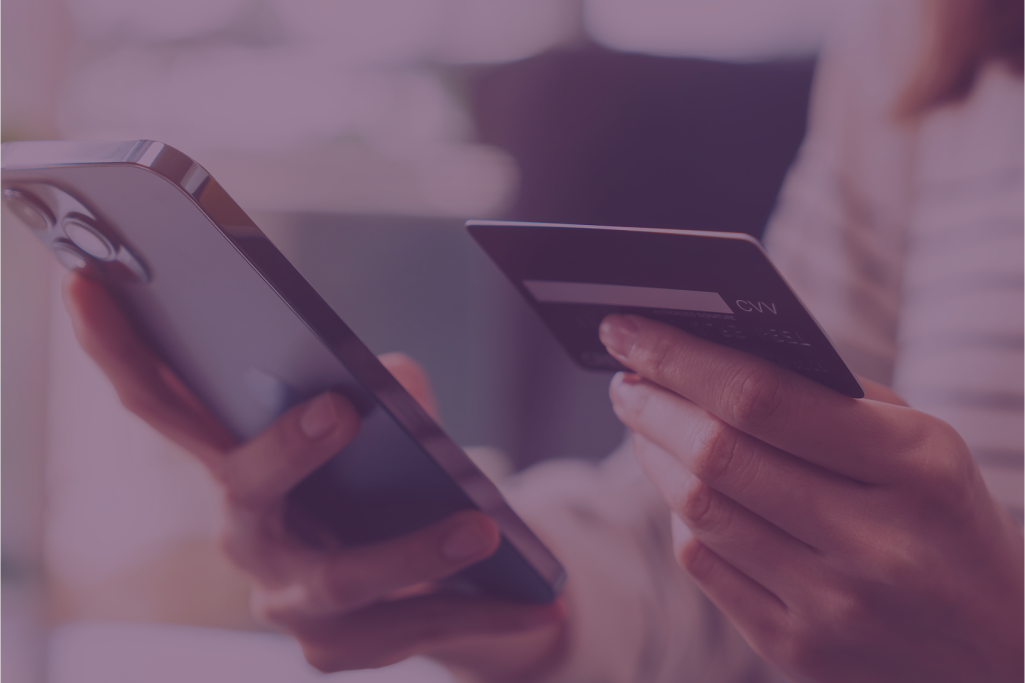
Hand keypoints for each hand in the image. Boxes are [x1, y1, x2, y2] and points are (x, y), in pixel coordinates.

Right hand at [63, 273, 564, 678]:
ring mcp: (287, 599)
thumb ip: (385, 394)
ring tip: (481, 528)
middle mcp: (245, 531)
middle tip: (340, 409)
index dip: (116, 346)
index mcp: (238, 461)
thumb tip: (393, 379)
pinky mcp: (339, 648)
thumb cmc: (388, 481)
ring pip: (340, 578)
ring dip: (412, 551)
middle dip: (284, 449)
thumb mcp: (386, 427)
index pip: (163, 401)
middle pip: (241, 487)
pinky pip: (409, 627)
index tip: (87, 279)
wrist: (433, 576)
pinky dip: (475, 611)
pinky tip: (536, 600)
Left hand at [600, 314, 1024, 682]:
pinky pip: (704, 566)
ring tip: (644, 421)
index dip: (680, 357)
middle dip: (651, 404)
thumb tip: (706, 359)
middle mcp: (873, 542)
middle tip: (625, 376)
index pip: (763, 397)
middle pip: (716, 455)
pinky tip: (682, 489)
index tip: (629, 329)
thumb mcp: (920, 442)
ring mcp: (832, 606)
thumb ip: (826, 399)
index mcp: (913, 466)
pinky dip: (681, 516)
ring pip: (698, 511)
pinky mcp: (797, 649)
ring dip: (653, 455)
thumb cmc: (943, 518)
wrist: (1000, 648)